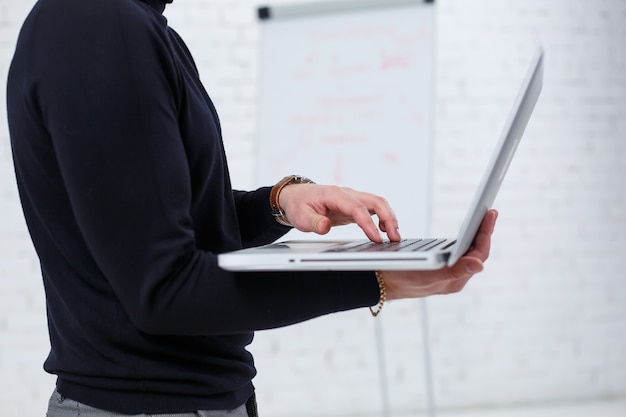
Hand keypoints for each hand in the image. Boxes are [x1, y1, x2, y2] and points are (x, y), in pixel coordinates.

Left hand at [278, 183, 400, 241]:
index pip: (357, 208)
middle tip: (395, 237)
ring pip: (378, 203)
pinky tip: (385, 231)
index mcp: (334, 194)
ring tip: (395, 236)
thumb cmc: (299, 205)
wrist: (297, 196)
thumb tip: (325, 226)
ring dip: (389, 218)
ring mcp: (353, 198)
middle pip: (375, 201)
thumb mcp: (300, 216)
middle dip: (388, 218)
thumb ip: (314, 222)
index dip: (368, 223)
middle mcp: (347, 194)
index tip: (377, 238)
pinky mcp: (355, 205)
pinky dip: (383, 218)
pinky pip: (374, 209)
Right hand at [383, 209, 497, 299]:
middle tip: (490, 212)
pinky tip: (466, 234)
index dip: (485, 233)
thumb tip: (479, 265)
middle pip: (476, 252)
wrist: (381, 283)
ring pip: (469, 253)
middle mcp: (455, 278)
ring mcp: (448, 275)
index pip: (478, 254)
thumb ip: (455, 271)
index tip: (489, 214)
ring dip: (476, 236)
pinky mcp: (441, 271)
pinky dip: (465, 241)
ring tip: (482, 219)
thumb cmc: (400, 279)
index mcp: (455, 280)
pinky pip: (459, 254)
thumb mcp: (427, 273)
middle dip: (484, 231)